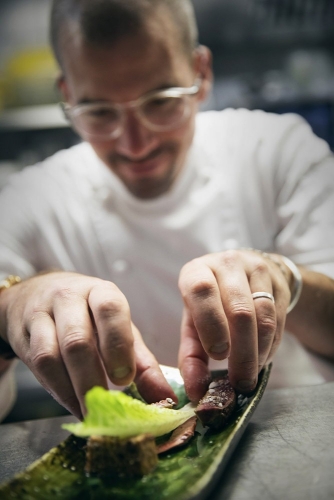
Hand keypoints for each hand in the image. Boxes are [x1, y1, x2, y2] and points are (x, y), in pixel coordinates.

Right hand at [0, 272, 174, 417]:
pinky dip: (57, 391)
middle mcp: (69, 297)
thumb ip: (142, 363)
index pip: (109, 309)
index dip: (118, 345)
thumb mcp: (117, 329)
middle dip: (92, 378)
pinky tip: (73, 406)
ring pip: (51, 355)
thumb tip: (166, 400)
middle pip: (77, 339)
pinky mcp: (23, 333)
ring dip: (72, 390)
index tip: (125, 379)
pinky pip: (37, 365)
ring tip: (91, 414)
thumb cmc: (87, 314)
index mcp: (100, 292)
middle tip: (107, 407)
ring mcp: (42, 314)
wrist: (36, 295)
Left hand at [178, 249, 290, 401]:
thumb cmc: (211, 303)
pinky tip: (261, 358)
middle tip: (239, 381)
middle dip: (241, 352)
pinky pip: (278, 318)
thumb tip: (196, 390)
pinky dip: (270, 345)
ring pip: (264, 316)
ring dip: (258, 352)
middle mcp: (226, 264)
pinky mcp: (277, 283)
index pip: (202, 291)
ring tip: (250, 375)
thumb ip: (191, 355)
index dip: (211, 324)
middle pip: (239, 310)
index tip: (218, 356)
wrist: (246, 274)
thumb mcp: (193, 322)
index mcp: (197, 271)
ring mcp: (255, 270)